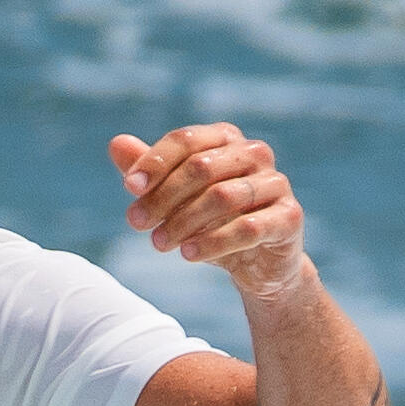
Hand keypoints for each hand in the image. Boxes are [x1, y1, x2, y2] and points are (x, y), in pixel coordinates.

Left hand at [110, 122, 308, 292]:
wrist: (260, 265)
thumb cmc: (214, 224)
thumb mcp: (177, 200)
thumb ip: (151, 174)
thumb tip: (115, 144)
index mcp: (227, 140)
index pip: (186, 140)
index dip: (155, 162)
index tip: (129, 188)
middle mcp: (255, 154)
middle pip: (201, 166)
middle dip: (164, 196)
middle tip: (137, 224)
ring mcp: (276, 184)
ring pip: (222, 197)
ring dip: (184, 222)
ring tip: (159, 244)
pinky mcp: (289, 217)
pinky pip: (248, 227)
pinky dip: (213, 243)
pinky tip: (189, 255)